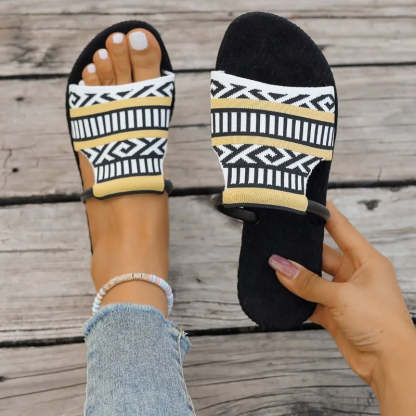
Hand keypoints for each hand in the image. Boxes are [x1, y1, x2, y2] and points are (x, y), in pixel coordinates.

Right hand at [268, 200, 415, 414]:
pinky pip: (310, 299)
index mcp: (366, 260)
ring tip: (273, 266)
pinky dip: (297, 298)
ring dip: (296, 276)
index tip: (307, 200)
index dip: (325, 214)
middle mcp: (354, 274)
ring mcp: (343, 293)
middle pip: (322, 255)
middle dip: (301, 250)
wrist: (389, 364)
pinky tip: (281, 292)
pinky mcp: (334, 312)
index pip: (342, 229)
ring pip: (313, 278)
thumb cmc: (381, 323)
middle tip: (277, 240)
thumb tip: (279, 266)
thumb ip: (308, 282)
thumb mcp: (342, 296)